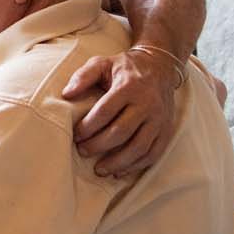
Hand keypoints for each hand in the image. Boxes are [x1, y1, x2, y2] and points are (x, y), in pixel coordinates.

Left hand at [61, 47, 179, 176]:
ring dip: (117, 162)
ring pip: (139, 147)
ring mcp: (159, 119)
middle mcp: (147, 104)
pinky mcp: (167, 129)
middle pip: (121, 132)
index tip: (75, 135)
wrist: (160, 65)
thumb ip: (83, 76)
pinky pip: (153, 153)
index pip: (105, 111)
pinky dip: (136, 166)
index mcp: (129, 86)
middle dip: (98, 146)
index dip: (88, 127)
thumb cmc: (125, 67)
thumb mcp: (103, 63)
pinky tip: (120, 171)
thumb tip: (66, 94)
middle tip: (82, 151)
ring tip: (99, 170)